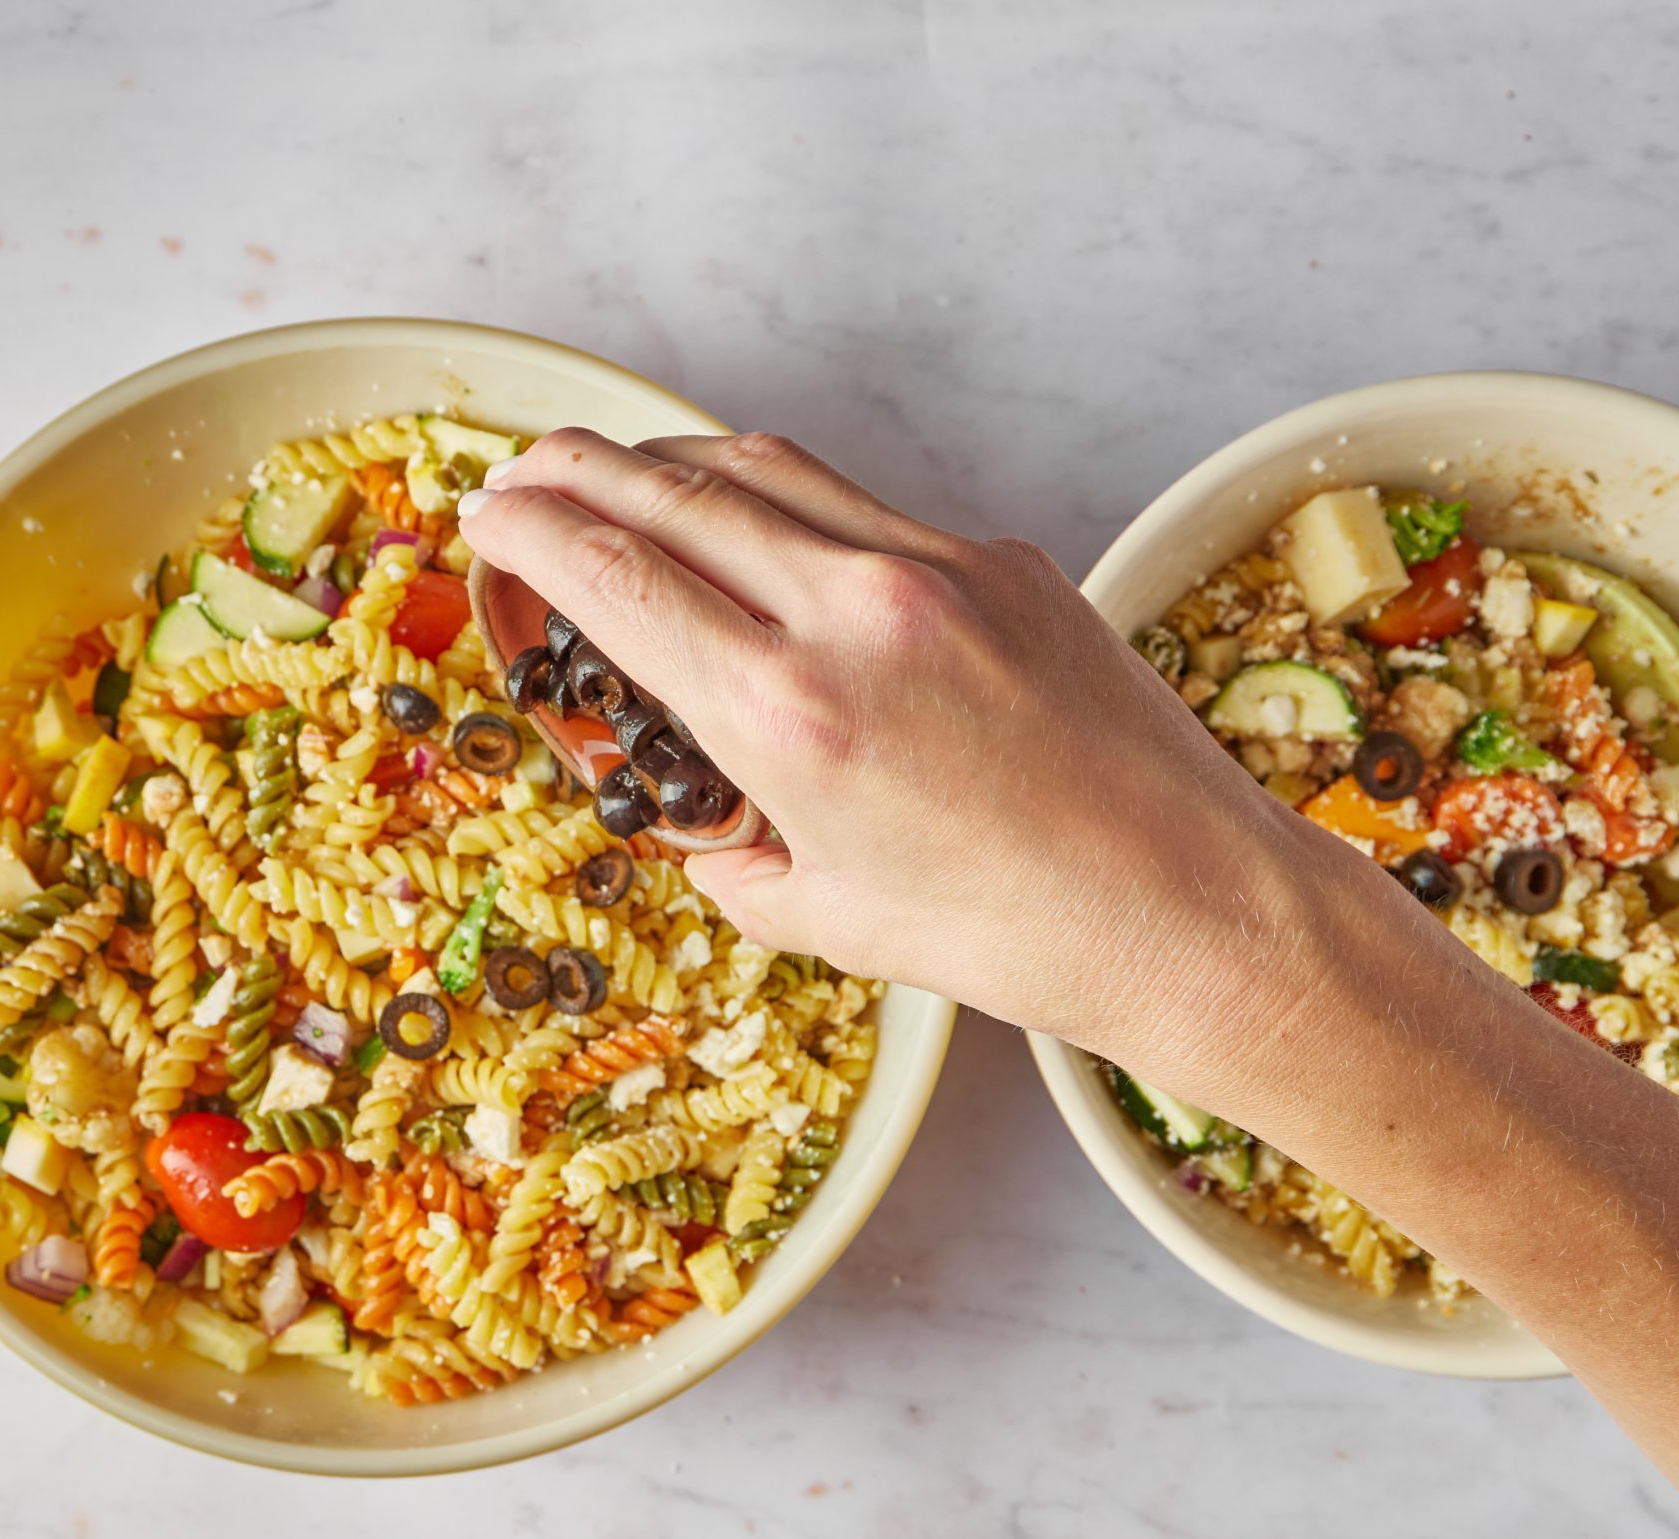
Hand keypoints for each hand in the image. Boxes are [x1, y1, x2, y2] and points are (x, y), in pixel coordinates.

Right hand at [457, 429, 1386, 1059]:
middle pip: (671, 489)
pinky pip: (865, 506)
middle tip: (526, 474)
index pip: (613, 571)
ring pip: (768, 469)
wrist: (1190, 907)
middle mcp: (855, 612)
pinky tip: (772, 539)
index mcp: (788, 710)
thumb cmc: (1017, 935)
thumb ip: (737, 861)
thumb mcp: (834, 919)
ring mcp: (940, 569)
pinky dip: (789, 505)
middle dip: (576, 471)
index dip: (529, 531)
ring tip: (627, 479)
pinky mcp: (1006, 562)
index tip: (488, 519)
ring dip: (675, 463)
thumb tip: (703, 830)